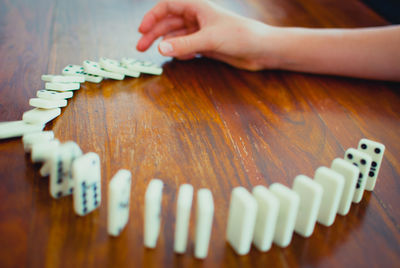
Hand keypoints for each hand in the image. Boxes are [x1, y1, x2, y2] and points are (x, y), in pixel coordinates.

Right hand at [136, 0, 279, 69]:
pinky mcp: (207, 45)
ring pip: (176, 36)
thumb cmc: (240, 36)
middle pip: (168, 22)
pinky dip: (181, 52)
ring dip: (165, 44)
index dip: (152, 16)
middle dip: (153, 33)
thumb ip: (184, 44)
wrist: (261, 50)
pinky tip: (181, 58)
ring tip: (155, 53)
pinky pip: (187, 47)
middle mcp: (197, 18)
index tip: (141, 30)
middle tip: (140, 47)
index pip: (167, 6)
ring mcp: (202, 32)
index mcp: (197, 7)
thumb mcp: (210, 39)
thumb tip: (160, 49)